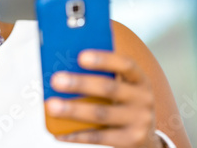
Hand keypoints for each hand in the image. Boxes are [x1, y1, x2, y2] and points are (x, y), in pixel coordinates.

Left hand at [45, 50, 162, 147]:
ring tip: (52, 106)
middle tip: (56, 80)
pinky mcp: (131, 141)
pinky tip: (59, 132)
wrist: (144, 136)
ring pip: (101, 114)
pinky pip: (99, 137)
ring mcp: (139, 121)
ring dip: (73, 110)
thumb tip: (64, 69)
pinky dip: (76, 134)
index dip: (104, 59)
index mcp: (139, 79)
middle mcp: (143, 99)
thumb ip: (102, 77)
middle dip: (80, 84)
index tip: (80, 56)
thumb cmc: (123, 104)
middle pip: (109, 88)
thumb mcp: (121, 88)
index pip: (125, 64)